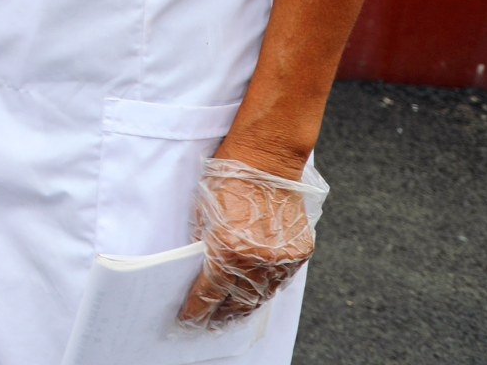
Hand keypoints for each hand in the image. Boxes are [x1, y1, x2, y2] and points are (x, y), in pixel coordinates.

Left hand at [180, 156, 328, 328]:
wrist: (267, 160)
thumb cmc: (228, 178)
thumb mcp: (203, 212)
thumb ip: (203, 244)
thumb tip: (200, 269)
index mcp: (228, 249)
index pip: (209, 292)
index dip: (197, 309)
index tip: (188, 320)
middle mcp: (257, 259)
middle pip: (236, 301)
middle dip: (220, 316)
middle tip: (208, 325)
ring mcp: (281, 258)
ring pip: (260, 295)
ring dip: (244, 307)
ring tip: (229, 317)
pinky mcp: (298, 252)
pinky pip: (279, 280)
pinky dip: (265, 289)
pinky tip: (254, 296)